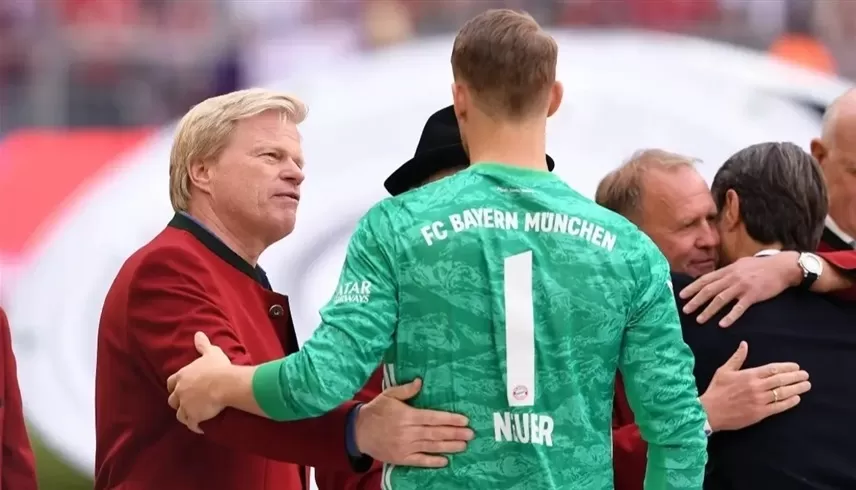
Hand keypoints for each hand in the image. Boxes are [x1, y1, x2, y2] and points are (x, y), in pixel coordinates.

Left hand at [167, 332, 231, 433]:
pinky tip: (200, 427)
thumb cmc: (218, 367)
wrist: (224, 384)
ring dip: (185, 415)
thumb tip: (198, 333)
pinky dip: (195, 426)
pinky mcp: (193, 416)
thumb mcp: (211, 352)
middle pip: (173, 400)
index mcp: (183, 376)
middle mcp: (180, 391)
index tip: (176, 389)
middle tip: (187, 403)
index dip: (173, 386)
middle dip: (178, 402)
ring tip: (193, 417)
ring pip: (180, 414)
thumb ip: (203, 344)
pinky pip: (191, 424)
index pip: (171, 382)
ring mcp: (185, 405)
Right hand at [354, 378, 473, 466]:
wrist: (358, 432)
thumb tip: (420, 381)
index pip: (433, 417)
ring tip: (464, 446)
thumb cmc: (376, 410)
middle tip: (471, 434)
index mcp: (407, 415)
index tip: (464, 420)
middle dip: (455, 433)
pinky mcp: (401, 458)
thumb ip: (406, 390)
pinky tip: (445, 461)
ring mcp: (405, 447)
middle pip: (435, 433)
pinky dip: (432, 461)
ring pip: (431, 447)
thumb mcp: (389, 395)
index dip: (450, 419)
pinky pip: (419, 461)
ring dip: (449, 447)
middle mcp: (408, 432)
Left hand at [679, 252, 800, 326]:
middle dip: (696, 301)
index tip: (681, 296)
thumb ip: (727, 272)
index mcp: (728, 270)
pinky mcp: (753, 296)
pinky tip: (723, 324)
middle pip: (709, 290)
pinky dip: (730, 316)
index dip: (692, 288)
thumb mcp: (740, 265)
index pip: (705, 280)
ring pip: (721, 300)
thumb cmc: (761, 266)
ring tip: (699, 320)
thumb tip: (714, 278)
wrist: (782, 267)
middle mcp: (732, 278)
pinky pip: (739, 308)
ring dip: (708, 310)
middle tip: (685, 310)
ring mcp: (742, 286)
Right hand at [700, 341, 810, 430]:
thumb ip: (737, 358)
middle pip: (781, 380)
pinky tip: (796, 399)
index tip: (796, 367)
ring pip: (783, 393)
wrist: (709, 411)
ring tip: (806, 385)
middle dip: (796, 377)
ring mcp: (760, 400)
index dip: (787, 367)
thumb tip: (744, 344)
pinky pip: (779, 407)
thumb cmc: (716, 390)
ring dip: (796, 389)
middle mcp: (757, 387)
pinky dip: (789, 402)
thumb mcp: (724, 370)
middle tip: (806, 375)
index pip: (773, 369)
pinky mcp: (760, 413)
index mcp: (749, 375)